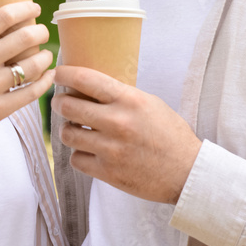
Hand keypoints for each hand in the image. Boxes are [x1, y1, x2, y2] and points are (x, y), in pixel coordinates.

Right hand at [0, 1, 54, 158]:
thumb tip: (3, 28)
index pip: (2, 17)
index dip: (25, 9)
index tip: (34, 8)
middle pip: (24, 37)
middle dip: (40, 32)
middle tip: (43, 33)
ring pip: (33, 65)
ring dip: (45, 57)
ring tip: (46, 55)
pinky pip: (32, 91)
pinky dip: (45, 81)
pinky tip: (48, 75)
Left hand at [52, 65, 201, 204]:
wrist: (187, 172)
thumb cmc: (170, 134)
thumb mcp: (149, 103)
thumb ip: (120, 95)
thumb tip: (88, 86)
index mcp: (129, 100)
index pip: (85, 79)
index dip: (64, 74)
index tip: (58, 73)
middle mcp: (117, 122)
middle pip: (67, 106)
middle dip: (59, 102)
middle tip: (61, 103)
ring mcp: (111, 149)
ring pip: (67, 134)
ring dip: (68, 129)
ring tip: (76, 128)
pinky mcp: (108, 172)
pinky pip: (76, 159)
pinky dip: (79, 154)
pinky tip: (88, 151)